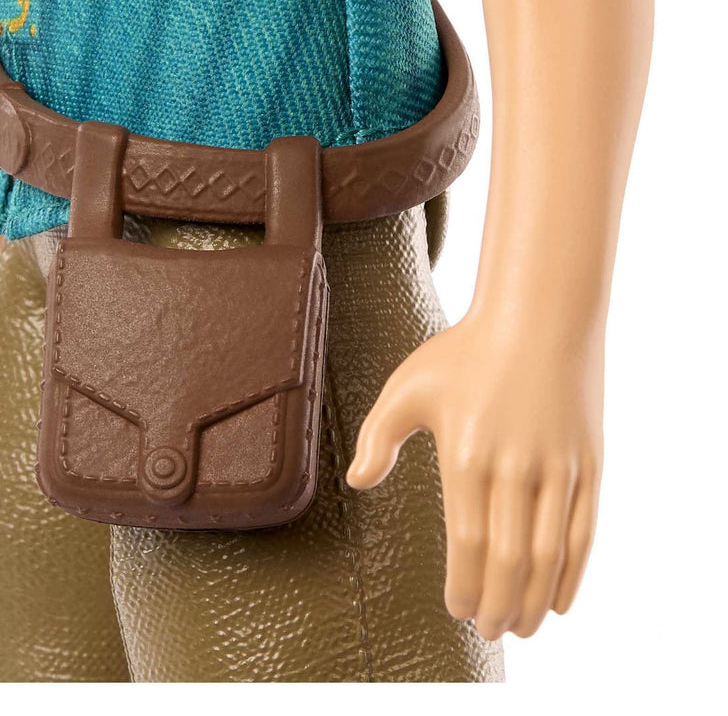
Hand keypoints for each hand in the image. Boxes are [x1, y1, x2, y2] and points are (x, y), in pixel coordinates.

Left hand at [347, 309, 603, 639]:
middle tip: (488, 631)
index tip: (456, 609)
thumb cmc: (466, 351)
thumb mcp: (409, 386)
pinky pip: (584, 532)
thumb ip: (379, 437)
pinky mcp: (589, 463)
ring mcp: (559, 468)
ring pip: (549, 555)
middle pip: (510, 560)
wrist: (538, 316)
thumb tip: (358, 482)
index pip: (467, 544)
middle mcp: (516, 469)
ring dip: (534, 600)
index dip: (464, 586)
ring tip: (520, 626)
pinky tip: (560, 599)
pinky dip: (574, 573)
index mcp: (467, 455)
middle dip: (497, 604)